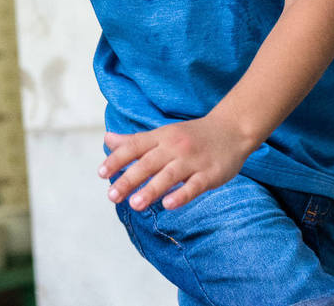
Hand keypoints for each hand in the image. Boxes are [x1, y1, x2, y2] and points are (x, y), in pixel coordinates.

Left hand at [97, 116, 256, 210]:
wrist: (232, 129)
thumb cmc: (192, 135)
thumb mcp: (162, 133)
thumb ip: (135, 140)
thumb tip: (106, 139)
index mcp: (161, 137)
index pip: (134, 147)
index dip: (117, 159)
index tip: (101, 173)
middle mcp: (174, 147)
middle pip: (147, 163)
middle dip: (128, 179)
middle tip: (112, 196)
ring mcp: (192, 161)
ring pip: (168, 176)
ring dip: (151, 190)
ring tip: (134, 205)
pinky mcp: (209, 174)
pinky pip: (194, 186)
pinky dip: (181, 195)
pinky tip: (168, 205)